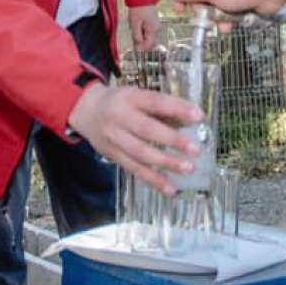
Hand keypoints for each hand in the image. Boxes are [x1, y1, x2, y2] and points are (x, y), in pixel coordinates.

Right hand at [67, 83, 202, 195]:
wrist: (86, 110)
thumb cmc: (120, 102)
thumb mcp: (137, 95)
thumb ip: (162, 107)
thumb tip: (192, 118)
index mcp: (129, 97)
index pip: (155, 101)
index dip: (177, 108)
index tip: (199, 116)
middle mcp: (119, 117)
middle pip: (146, 130)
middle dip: (172, 140)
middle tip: (195, 149)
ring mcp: (114, 138)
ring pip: (140, 153)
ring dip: (166, 163)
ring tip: (188, 168)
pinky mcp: (112, 155)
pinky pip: (134, 169)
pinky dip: (153, 180)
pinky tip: (170, 189)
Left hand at [128, 5, 159, 51]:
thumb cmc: (138, 8)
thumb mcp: (134, 24)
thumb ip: (137, 36)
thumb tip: (138, 46)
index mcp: (153, 29)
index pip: (149, 45)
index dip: (142, 48)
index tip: (134, 49)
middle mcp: (156, 28)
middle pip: (149, 41)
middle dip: (141, 42)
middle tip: (132, 37)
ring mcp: (155, 23)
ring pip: (148, 35)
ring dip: (141, 35)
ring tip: (134, 28)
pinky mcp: (153, 20)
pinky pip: (148, 29)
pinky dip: (142, 30)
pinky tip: (137, 25)